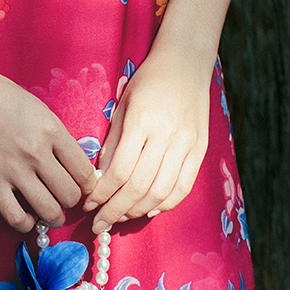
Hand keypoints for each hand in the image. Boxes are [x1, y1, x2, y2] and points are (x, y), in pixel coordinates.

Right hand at [0, 66, 97, 234]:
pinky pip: (16, 218)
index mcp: (52, 130)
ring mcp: (13, 169)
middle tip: (63, 198)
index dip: (86, 185)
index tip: (80, 186)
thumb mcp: (39, 109)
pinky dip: (25, 223)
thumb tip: (72, 165)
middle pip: (70, 195)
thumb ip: (56, 136)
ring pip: (49, 211)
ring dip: (53, 217)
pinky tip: (25, 215)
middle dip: (70, 201)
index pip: (84, 173)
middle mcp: (37, 152)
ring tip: (50, 213)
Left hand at [83, 48, 213, 233]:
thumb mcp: (123, 106)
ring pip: (161, 192)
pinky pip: (183, 187)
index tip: (88, 205)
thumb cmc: (148, 82)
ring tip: (120, 218)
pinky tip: (148, 210)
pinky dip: (165, 204)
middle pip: (139, 187)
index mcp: (142, 121)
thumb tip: (100, 181)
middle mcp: (167, 136)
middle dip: (115, 210)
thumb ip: (112, 144)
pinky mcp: (200, 150)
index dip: (102, 194)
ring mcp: (187, 144)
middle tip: (99, 224)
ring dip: (137, 211)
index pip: (120, 170)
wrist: (186, 64)